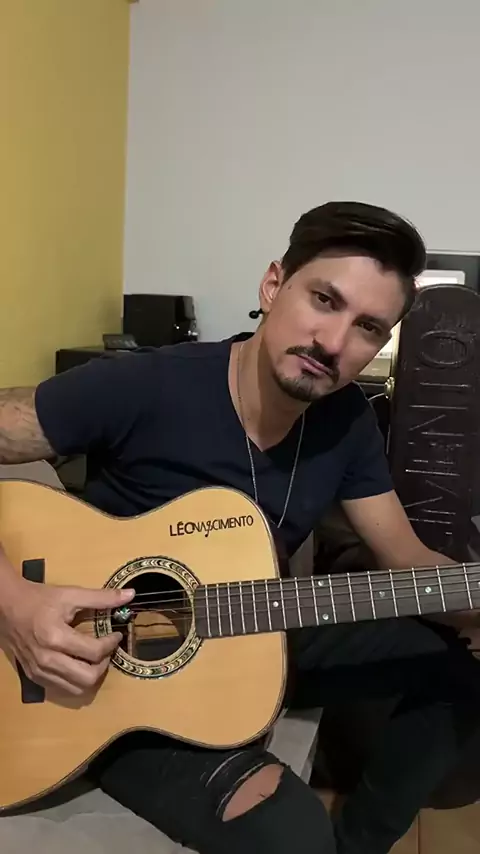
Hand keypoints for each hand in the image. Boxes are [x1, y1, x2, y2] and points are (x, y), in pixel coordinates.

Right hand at [0, 579, 134, 695]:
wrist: (7, 606)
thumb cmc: (39, 598)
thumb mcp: (71, 594)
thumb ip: (102, 597)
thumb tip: (130, 595)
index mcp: (56, 637)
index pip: (94, 652)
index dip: (111, 644)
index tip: (116, 634)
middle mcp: (47, 659)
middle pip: (88, 678)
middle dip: (104, 665)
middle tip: (107, 650)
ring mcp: (39, 671)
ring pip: (76, 689)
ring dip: (92, 676)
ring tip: (95, 658)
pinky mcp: (34, 676)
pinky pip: (62, 689)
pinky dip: (76, 681)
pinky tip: (79, 663)